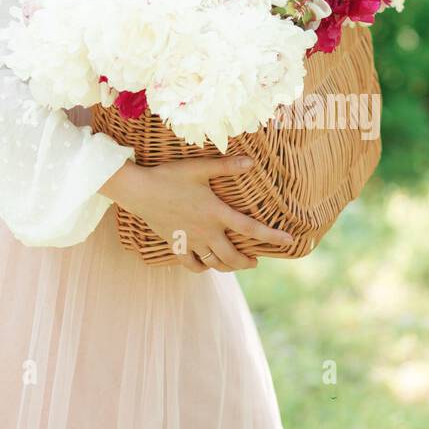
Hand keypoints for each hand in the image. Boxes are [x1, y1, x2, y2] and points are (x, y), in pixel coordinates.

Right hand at [116, 155, 294, 272]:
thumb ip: (226, 166)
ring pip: (215, 263)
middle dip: (248, 261)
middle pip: (233, 256)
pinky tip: (206, 263)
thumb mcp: (199, 167)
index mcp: (216, 213)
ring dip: (229, 267)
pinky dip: (202, 266)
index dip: (272, 236)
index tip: (289, 241)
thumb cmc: (170, 175)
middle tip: (256, 261)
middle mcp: (206, 231)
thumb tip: (251, 162)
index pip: (250, 228)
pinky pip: (192, 264)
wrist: (139, 190)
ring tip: (235, 264)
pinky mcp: (176, 244)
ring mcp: (191, 241)